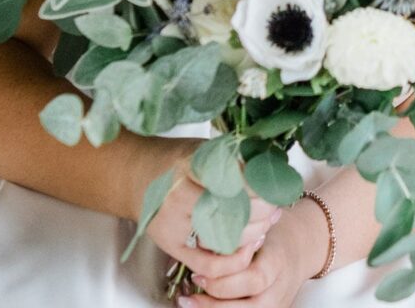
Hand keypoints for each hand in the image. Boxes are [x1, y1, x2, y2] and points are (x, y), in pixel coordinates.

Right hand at [144, 147, 284, 297]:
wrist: (138, 177)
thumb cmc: (177, 160)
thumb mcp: (205, 148)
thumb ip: (233, 159)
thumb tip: (271, 168)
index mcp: (188, 168)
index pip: (235, 182)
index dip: (260, 186)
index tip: (274, 183)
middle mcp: (179, 199)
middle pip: (233, 212)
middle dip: (263, 209)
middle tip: (276, 203)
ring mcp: (174, 227)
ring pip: (226, 239)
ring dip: (256, 232)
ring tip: (268, 220)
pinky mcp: (173, 247)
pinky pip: (208, 265)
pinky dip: (234, 261)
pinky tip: (251, 245)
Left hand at [179, 199, 327, 307]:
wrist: (302, 248)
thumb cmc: (274, 235)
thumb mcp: (258, 228)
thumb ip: (236, 238)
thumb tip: (200, 238)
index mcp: (278, 262)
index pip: (253, 279)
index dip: (223, 279)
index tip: (198, 271)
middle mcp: (279, 289)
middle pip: (247, 306)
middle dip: (213, 302)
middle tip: (189, 291)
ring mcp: (277, 305)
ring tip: (189, 302)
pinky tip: (203, 306)